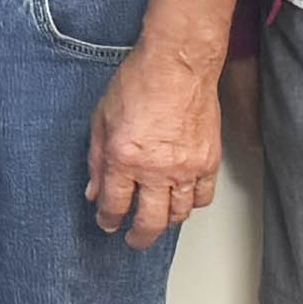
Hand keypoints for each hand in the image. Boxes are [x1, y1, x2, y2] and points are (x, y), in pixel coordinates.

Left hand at [86, 40, 227, 244]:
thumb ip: (96, 159)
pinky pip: (203, 197)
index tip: (108, 222)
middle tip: (134, 240)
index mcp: (124, 158)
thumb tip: (93, 190)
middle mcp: (156, 169)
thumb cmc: (139, 81)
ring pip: (178, 214)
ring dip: (166, 222)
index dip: (108, 219)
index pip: (114, 205)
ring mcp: (186, 167)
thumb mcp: (101, 118)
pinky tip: (183, 200)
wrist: (179, 63)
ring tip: (158, 220)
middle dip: (138, 237)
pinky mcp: (209, 161)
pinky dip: (192, 204)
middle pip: (149, 221)